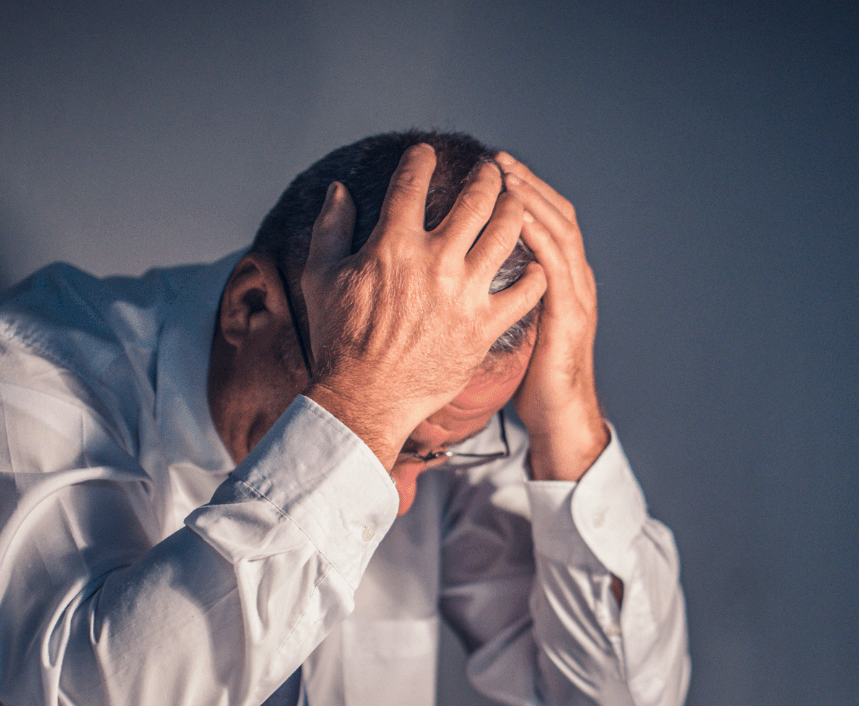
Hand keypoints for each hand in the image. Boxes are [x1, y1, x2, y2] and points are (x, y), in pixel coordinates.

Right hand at [301, 145, 546, 466]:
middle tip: (492, 170)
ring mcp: (464, 294)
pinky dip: (536, 274)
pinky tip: (539, 264)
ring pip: (506, 235)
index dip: (421, 160)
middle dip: (488, 176)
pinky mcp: (484, 327)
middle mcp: (435, 262)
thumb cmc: (338, 339)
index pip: (412, 183)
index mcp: (393, 244)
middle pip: (476, 200)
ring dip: (516, 210)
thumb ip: (331, 227)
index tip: (427, 153)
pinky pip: (525, 293)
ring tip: (517, 202)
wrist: (364, 398)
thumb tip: (340, 190)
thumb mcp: (320, 276)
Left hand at [498, 153, 608, 481]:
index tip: (495, 167)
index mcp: (562, 280)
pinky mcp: (570, 318)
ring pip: (560, 233)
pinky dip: (540, 238)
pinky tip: (519, 220)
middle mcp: (575, 281)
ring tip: (507, 177)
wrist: (560, 418)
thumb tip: (469, 272)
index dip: (525, 191)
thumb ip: (506, 295)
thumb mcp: (518, 327)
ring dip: (533, 200)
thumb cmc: (533, 379)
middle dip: (527, 184)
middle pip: (557, 215)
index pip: (546, 221)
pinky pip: (556, 268)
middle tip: (498, 159)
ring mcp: (577, 297)